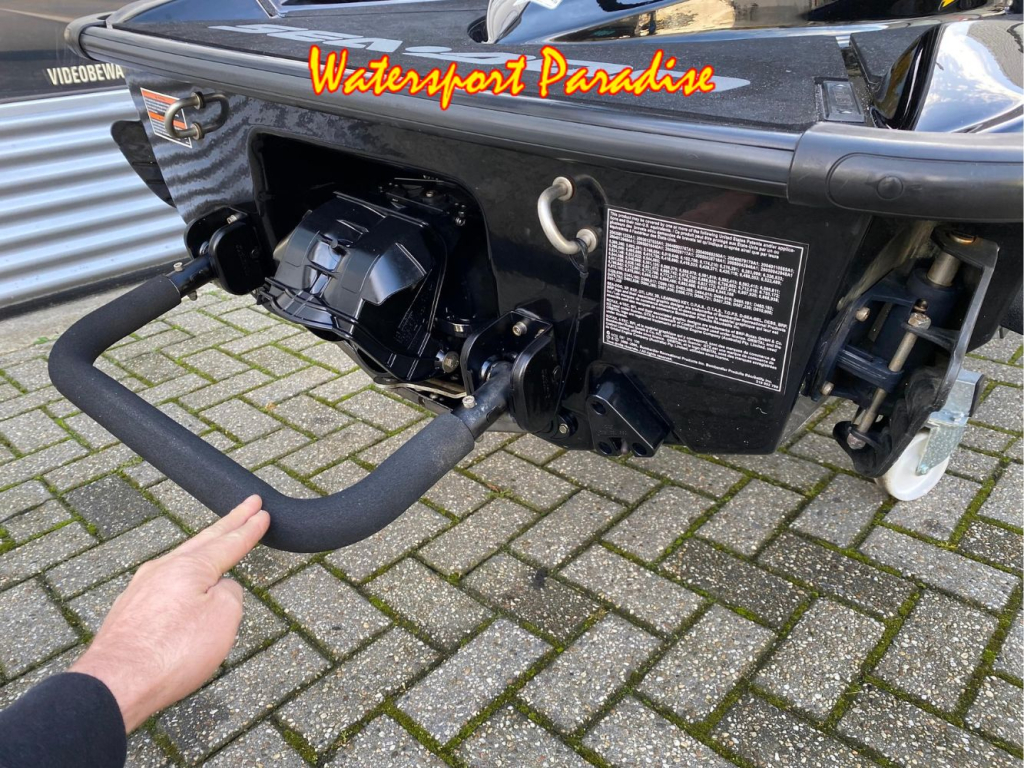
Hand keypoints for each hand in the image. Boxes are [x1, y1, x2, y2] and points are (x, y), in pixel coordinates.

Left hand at [70, 495, 269, 731]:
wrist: (114, 684)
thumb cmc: (172, 653)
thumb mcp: (224, 619)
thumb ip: (230, 594)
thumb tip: (218, 589)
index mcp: (189, 567)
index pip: (229, 542)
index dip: (249, 529)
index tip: (262, 512)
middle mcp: (163, 569)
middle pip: (204, 540)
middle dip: (230, 523)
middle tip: (249, 505)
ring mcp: (141, 588)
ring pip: (181, 560)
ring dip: (204, 548)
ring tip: (218, 539)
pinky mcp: (129, 610)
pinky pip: (164, 583)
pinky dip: (183, 576)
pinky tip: (184, 585)